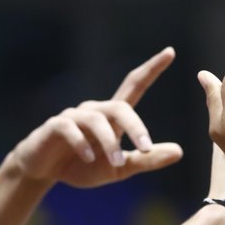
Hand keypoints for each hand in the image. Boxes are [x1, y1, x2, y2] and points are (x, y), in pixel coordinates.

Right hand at [8, 47, 182, 187]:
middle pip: (119, 107)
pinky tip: (89, 157)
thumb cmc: (84, 166)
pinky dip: (82, 142)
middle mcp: (94, 111)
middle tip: (146, 147)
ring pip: (96, 120)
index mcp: (112, 117)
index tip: (170, 52)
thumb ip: (146, 159)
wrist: (44, 172)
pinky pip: (69, 128)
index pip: (134, 86)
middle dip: (135, 126)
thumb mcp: (120, 168)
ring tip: (117, 161)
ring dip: (109, 142)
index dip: (151, 69)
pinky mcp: (54, 127)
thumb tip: (180, 151)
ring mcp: (73, 117)